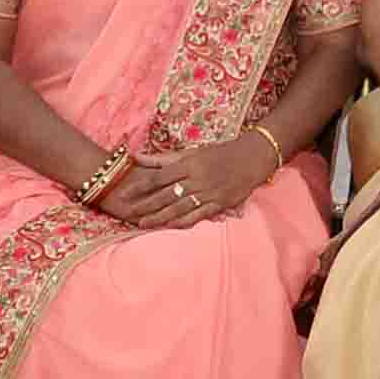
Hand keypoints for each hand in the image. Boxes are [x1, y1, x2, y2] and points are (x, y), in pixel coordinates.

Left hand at [113, 130, 269, 227]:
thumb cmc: (221, 152)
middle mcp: (198, 178)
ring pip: (180, 207)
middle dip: (145, 206)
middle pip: (166, 194)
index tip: (125, 194)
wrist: (254, 157)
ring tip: (143, 225)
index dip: (140, 187)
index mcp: (190, 163)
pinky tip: (171, 227)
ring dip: (160, 217)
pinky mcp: (220, 203)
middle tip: (128, 214)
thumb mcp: (193, 151)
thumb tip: (136, 157)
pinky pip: (199, 215)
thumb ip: (164, 158)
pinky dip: (184, 221)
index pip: (159, 177)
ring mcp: (209, 192)